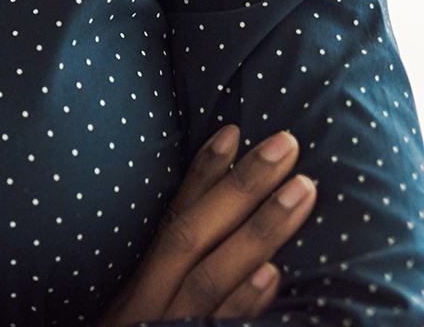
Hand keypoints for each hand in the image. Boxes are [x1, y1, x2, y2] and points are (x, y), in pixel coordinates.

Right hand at [97, 125, 316, 324]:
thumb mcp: (138, 311)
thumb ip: (170, 282)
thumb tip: (226, 230)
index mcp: (140, 283)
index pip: (173, 219)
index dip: (202, 175)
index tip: (234, 133)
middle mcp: (150, 300)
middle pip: (192, 236)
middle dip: (240, 188)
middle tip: (286, 144)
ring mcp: (169, 326)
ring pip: (211, 276)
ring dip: (259, 231)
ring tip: (302, 189)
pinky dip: (243, 302)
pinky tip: (272, 274)